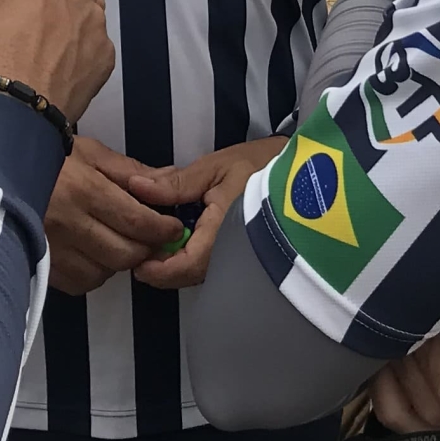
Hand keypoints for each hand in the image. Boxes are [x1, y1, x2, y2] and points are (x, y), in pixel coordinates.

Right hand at [43, 137, 187, 293]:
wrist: (1, 169)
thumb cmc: (48, 158)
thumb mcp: (91, 152)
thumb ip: (131, 171)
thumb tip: (168, 179)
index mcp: (82, 190)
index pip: (136, 222)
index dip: (162, 229)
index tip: (172, 227)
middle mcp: (66, 223)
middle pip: (124, 254)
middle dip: (146, 248)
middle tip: (152, 238)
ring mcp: (51, 248)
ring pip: (103, 273)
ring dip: (119, 262)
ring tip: (118, 242)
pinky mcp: (40, 264)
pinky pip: (79, 282)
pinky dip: (94, 273)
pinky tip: (94, 254)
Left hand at [124, 138, 287, 289]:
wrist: (304, 172)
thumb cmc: (262, 165)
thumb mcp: (216, 167)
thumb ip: (176, 183)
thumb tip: (137, 188)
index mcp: (224, 233)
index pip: (184, 266)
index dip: (156, 269)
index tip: (136, 259)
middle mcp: (232, 256)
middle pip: (188, 275)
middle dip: (161, 266)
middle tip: (139, 247)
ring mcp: (239, 260)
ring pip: (198, 273)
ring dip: (174, 262)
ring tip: (156, 240)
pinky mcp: (243, 257)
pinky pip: (210, 266)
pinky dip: (190, 257)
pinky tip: (181, 238)